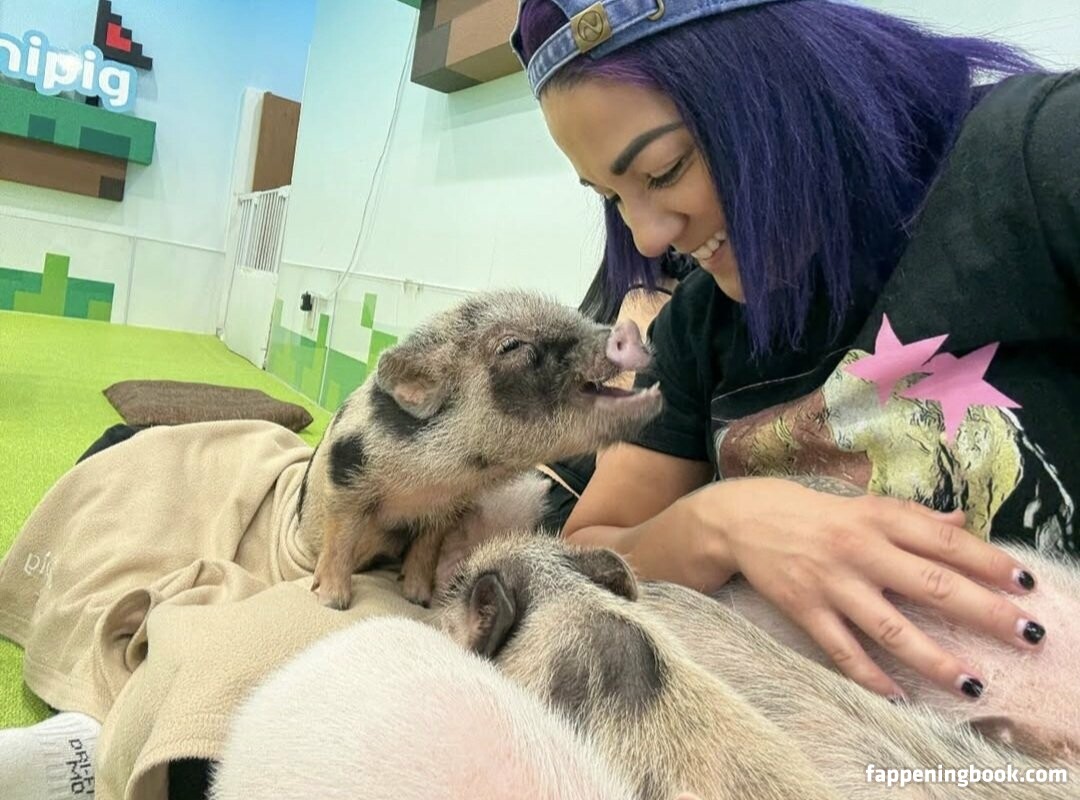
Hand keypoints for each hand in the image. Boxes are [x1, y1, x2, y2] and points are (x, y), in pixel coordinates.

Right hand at [691, 477, 1041, 699]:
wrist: (745, 519)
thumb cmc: (816, 513)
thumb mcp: (866, 505)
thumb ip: (915, 517)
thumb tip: (963, 524)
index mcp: (879, 518)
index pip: (944, 541)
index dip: (988, 561)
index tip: (1025, 583)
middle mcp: (860, 550)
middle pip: (931, 585)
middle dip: (984, 612)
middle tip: (1027, 635)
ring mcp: (832, 584)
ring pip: (891, 628)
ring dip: (935, 660)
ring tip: (973, 684)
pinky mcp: (805, 609)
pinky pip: (842, 650)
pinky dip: (870, 676)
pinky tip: (899, 696)